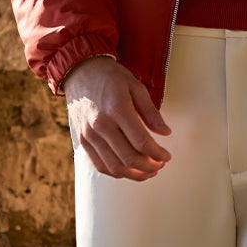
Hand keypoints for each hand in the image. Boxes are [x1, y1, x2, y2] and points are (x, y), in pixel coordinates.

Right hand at [65, 56, 171, 180]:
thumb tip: (165, 133)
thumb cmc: (111, 77)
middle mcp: (101, 124)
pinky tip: (130, 170)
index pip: (141, 142)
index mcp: (117, 109)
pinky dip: (117, 172)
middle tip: (160, 164)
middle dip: (149, 167)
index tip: (167, 156)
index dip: (158, 154)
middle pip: (129, 158)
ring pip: (115, 167)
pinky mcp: (83, 140)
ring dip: (135, 174)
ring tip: (149, 171)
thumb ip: (151, 111)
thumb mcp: (136, 86)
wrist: (80, 71)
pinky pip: (100, 165)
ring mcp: (89, 135)